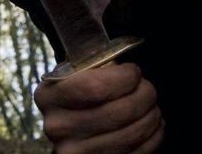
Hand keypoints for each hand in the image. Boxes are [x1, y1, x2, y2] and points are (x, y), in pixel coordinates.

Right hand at [34, 62, 162, 152]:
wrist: (70, 126)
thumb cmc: (80, 92)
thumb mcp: (75, 74)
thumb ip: (94, 64)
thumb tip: (125, 58)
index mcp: (49, 96)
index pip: (96, 87)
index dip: (125, 77)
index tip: (133, 72)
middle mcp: (58, 127)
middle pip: (119, 112)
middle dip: (145, 95)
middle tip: (148, 88)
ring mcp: (75, 152)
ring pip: (132, 133)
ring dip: (152, 116)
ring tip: (152, 106)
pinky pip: (137, 153)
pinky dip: (153, 137)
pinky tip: (153, 125)